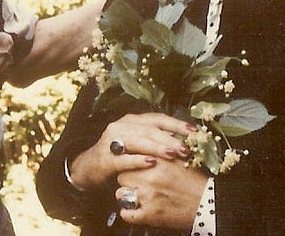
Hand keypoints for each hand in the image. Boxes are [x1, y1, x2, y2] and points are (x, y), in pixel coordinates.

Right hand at [69, 113, 194, 188]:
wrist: (90, 167)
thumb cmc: (119, 155)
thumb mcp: (137, 142)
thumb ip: (155, 138)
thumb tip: (184, 141)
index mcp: (132, 121)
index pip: (157, 118)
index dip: (176, 124)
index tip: (194, 132)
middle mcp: (121, 126)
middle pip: (149, 129)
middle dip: (169, 138)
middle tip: (186, 149)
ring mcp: (112, 141)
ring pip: (138, 141)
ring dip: (157, 147)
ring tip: (173, 154)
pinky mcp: (106, 158)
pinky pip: (124, 158)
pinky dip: (138, 160)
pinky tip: (151, 162)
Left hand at [116, 158, 207, 229]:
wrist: (208, 203)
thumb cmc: (195, 181)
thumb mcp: (178, 159)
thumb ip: (159, 152)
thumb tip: (143, 144)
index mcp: (157, 160)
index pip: (129, 157)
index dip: (129, 162)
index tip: (128, 165)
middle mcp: (150, 176)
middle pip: (122, 175)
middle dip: (128, 179)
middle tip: (137, 182)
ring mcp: (148, 196)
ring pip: (121, 194)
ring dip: (127, 195)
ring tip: (137, 196)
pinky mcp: (150, 214)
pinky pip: (126, 214)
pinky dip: (129, 213)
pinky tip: (136, 209)